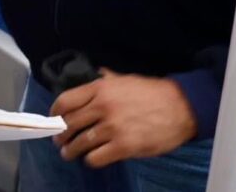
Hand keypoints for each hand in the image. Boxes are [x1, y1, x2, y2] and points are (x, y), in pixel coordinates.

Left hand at [50, 70, 197, 167]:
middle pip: (69, 124)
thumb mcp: (125, 80)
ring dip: (71, 151)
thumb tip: (94, 75)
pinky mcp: (124, 147)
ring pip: (79, 143)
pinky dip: (90, 160)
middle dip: (61, 135)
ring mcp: (113, 128)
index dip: (55, 113)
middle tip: (60, 141)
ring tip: (69, 154)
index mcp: (100, 89)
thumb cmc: (153, 92)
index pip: (65, 101)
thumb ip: (106, 80)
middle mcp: (103, 107)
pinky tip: (92, 159)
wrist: (181, 107)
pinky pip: (96, 158)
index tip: (54, 119)